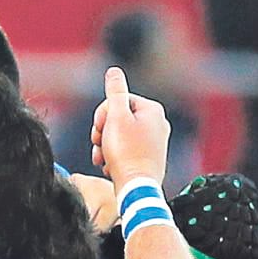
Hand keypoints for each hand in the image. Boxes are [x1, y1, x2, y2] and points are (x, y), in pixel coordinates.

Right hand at [89, 66, 172, 193]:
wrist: (136, 186)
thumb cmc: (127, 153)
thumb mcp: (116, 117)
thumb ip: (115, 92)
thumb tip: (114, 72)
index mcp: (152, 110)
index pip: (117, 101)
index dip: (102, 115)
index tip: (100, 129)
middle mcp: (158, 123)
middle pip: (117, 118)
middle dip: (103, 131)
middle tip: (100, 144)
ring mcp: (155, 141)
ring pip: (119, 135)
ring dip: (105, 146)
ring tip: (103, 158)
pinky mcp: (149, 157)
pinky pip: (125, 150)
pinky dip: (114, 156)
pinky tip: (110, 165)